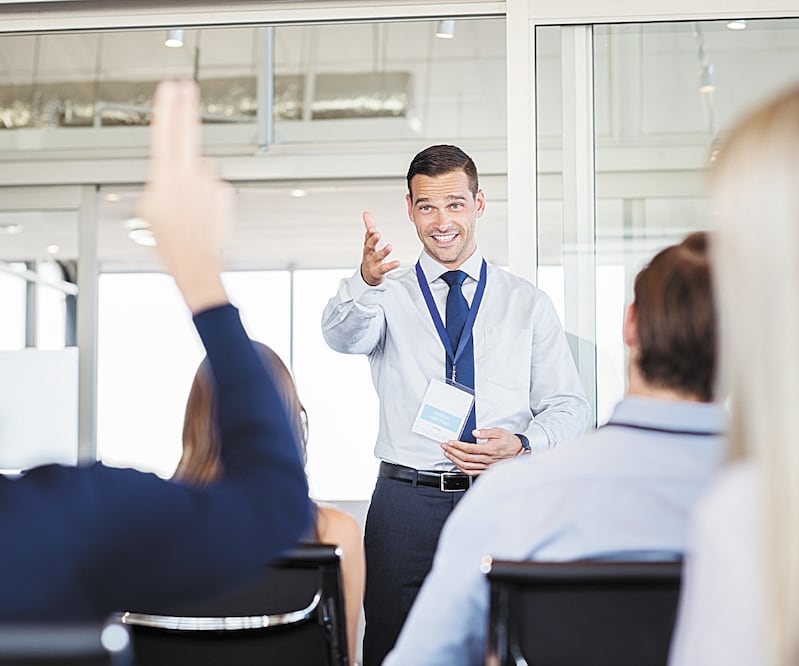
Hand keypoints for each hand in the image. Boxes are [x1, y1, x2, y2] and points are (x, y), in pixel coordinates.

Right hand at [137, 80, 232, 312]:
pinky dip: (209, 196)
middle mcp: (189, 175)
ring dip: (196, 180)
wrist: (196, 262)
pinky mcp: (225, 193)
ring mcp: (210, 183)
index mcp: (165, 177)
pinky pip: (214, 186)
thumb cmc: (170, 241)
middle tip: (187, 85)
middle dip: (186, 106)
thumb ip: (160, 183)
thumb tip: (171, 174)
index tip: (169, 88)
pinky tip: (203, 214)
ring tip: (190, 209)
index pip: (165, 133)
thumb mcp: (149, 209)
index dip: (167, 108)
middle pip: (188, 132)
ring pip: (201, 169)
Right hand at [360, 211, 399, 285]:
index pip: (367, 237)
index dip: (369, 233)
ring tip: (389, 246)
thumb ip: (369, 227)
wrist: (369, 275)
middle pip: (369, 246)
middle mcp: (369, 253)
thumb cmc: (371, 255)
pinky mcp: (379, 271)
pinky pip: (385, 268)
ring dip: (383, 252)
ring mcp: (374, 262)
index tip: (372, 229)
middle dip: (373, 240)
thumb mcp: (369, 241)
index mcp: (368, 245)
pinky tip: (397, 263)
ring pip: (378, 257)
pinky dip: (391, 266)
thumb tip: (366, 213)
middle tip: (377, 234)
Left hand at [441, 427, 523, 474]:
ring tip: (448, 454)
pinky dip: (462, 469)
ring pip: (466, 466)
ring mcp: (486, 466)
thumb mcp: (498, 432)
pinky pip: (471, 472)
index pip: (469, 448)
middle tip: (445, 446)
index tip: (450, 442)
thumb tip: (474, 433)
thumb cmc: (508, 441)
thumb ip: (485, 432)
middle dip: (452, 451)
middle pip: (465, 457)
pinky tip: (457, 464)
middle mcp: (487, 460)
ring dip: (455, 460)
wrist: (518, 451)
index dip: (457, 445)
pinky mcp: (486, 470)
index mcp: (489, 450)